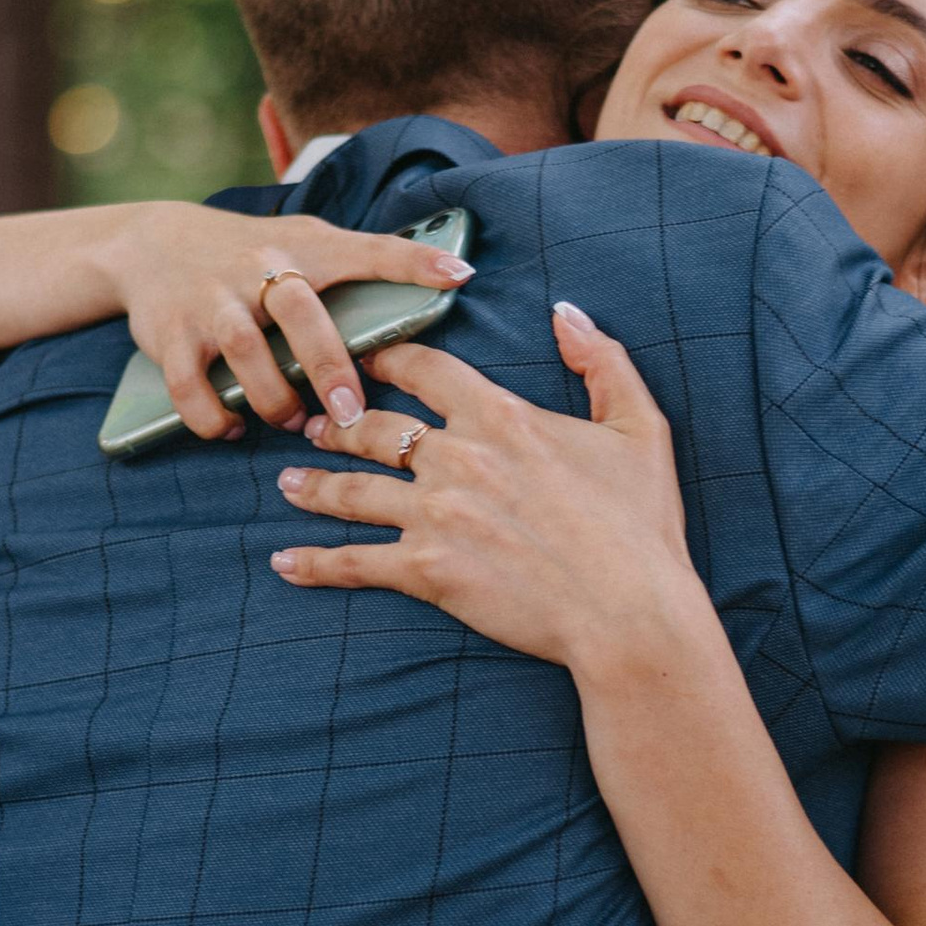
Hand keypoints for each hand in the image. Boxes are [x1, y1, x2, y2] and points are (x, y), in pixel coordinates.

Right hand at [105, 203, 471, 440]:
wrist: (153, 244)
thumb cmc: (253, 252)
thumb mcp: (308, 241)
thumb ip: (366, 259)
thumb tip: (450, 276)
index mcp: (304, 247)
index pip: (366, 249)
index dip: (413, 261)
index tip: (457, 277)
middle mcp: (257, 268)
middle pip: (298, 310)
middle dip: (327, 366)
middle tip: (350, 413)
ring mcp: (210, 302)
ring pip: (244, 353)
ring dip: (273, 399)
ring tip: (291, 422)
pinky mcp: (170, 335)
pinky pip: (190, 386)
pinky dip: (213, 418)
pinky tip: (234, 428)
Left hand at [268, 302, 707, 678]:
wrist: (629, 612)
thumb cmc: (641, 524)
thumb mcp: (639, 427)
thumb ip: (602, 362)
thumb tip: (567, 313)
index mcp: (500, 417)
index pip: (424, 369)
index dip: (388, 360)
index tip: (363, 360)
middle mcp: (456, 458)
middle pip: (373, 426)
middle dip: (336, 422)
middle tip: (311, 424)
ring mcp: (435, 516)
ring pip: (352, 490)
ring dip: (313, 484)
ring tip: (288, 482)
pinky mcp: (426, 572)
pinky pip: (355, 563)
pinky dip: (315, 563)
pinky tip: (285, 563)